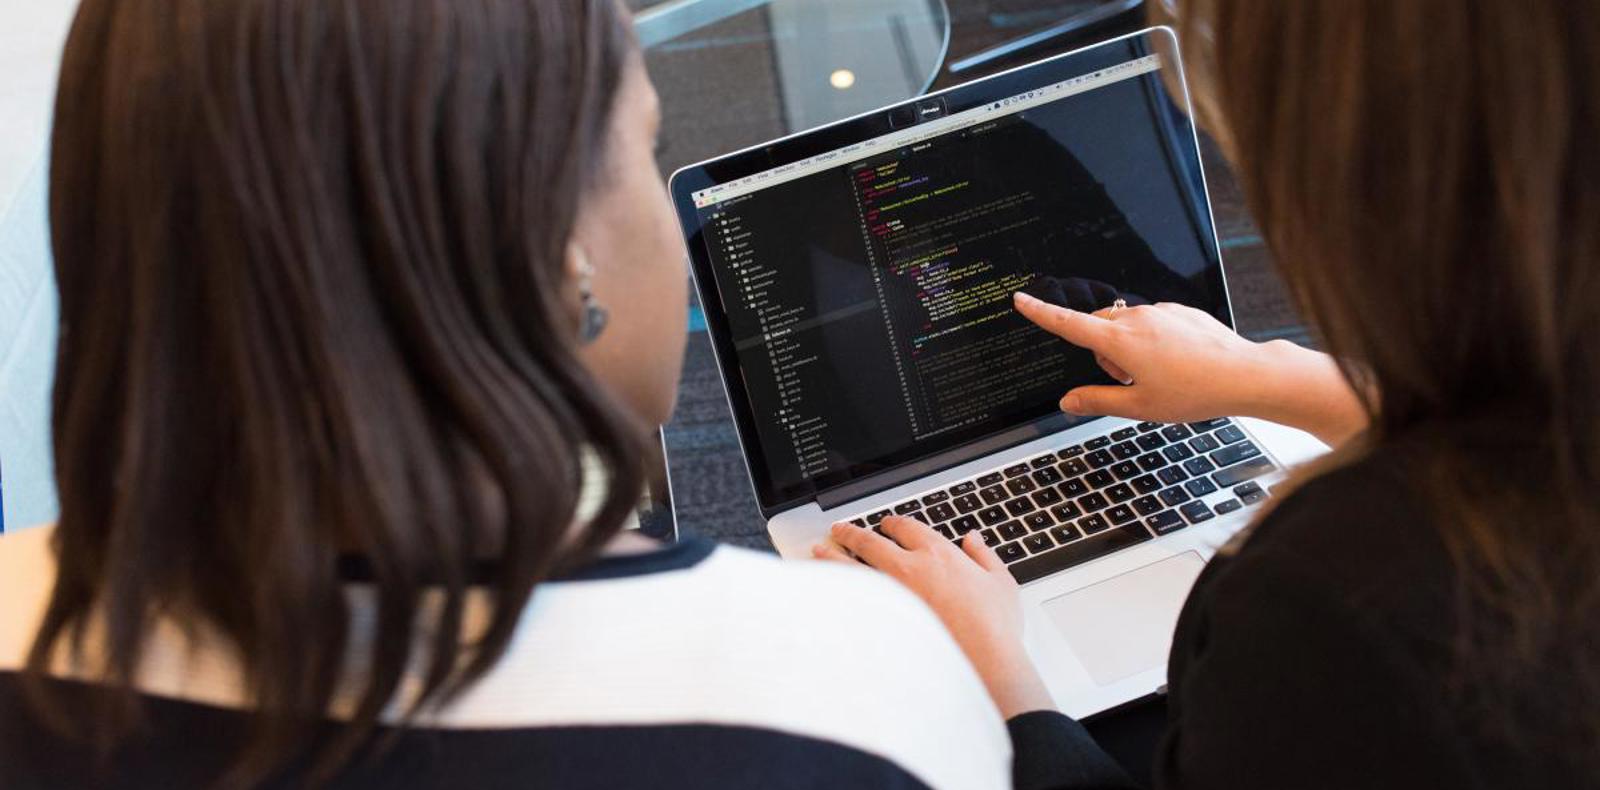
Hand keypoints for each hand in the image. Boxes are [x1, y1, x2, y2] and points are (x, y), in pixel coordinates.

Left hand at [813, 518, 1054, 718]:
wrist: (982, 663)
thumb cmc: (993, 627)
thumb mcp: (1001, 583)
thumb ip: (984, 556)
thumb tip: (973, 540)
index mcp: (937, 554)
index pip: (906, 527)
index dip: (893, 523)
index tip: (886, 525)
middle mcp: (908, 568)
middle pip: (870, 541)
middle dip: (851, 532)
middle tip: (840, 530)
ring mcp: (890, 595)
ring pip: (851, 567)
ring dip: (833, 556)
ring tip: (820, 551)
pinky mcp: (880, 621)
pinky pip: (850, 599)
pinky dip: (836, 591)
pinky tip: (827, 590)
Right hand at [1013, 291, 1366, 446]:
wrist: (1244, 375)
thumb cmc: (1194, 392)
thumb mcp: (1139, 407)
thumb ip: (1097, 401)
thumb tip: (1068, 401)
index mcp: (1120, 341)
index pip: (1068, 324)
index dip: (1041, 313)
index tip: (1021, 300)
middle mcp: (1137, 318)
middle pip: (1098, 328)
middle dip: (1103, 353)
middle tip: (1129, 382)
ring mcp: (1160, 312)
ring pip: (1125, 326)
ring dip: (1128, 349)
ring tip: (1160, 376)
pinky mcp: (1179, 311)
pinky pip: (1152, 322)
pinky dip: (1152, 341)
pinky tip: (1177, 363)